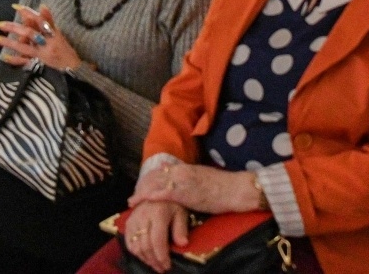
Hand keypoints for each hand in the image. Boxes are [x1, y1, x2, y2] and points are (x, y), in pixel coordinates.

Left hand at [0, 5, 81, 70]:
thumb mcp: (60, 36)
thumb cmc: (67, 54)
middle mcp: (47, 44)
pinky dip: (15, 60)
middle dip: (13, 27)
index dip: (28, 13)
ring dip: (9, 42)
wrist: (74, 73)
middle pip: (29, 33)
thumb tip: (42, 6)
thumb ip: (49, 22)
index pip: (39, 20)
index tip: (15, 6)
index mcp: (53, 35)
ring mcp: (42, 56)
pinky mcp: (39, 66)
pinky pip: (25, 63)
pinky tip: (4, 57)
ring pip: (23, 47)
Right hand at [122, 200, 188, 273]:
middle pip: (146, 245)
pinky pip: (128, 242)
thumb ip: (181, 228)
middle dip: (154, 260)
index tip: (167, 265)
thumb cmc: (172, 202)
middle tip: (162, 268)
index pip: (157, 240)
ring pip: (136, 246)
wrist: (158, 189)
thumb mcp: (181, 212)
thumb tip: (182, 244)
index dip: (162, 256)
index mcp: (158, 214)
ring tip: (155, 264)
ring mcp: (134, 219)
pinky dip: (136, 252)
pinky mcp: (128, 222)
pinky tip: (145, 256)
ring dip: (145, 259)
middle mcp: (143, 216)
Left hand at [130, 163, 260, 214]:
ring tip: (132, 202)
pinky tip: (139, 201)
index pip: (160, 171)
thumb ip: (187, 177)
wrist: (235, 190)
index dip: (148, 180)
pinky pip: (161, 193)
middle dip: (142, 187)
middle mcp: (180, 170)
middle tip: (133, 198)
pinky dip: (148, 196)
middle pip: (154, 176)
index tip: (141, 189)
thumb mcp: (202, 178)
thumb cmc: (223, 187)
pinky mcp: (183, 192)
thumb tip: (174, 177)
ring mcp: (181, 180)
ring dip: (141, 192)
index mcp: (185, 167)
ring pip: (154, 183)